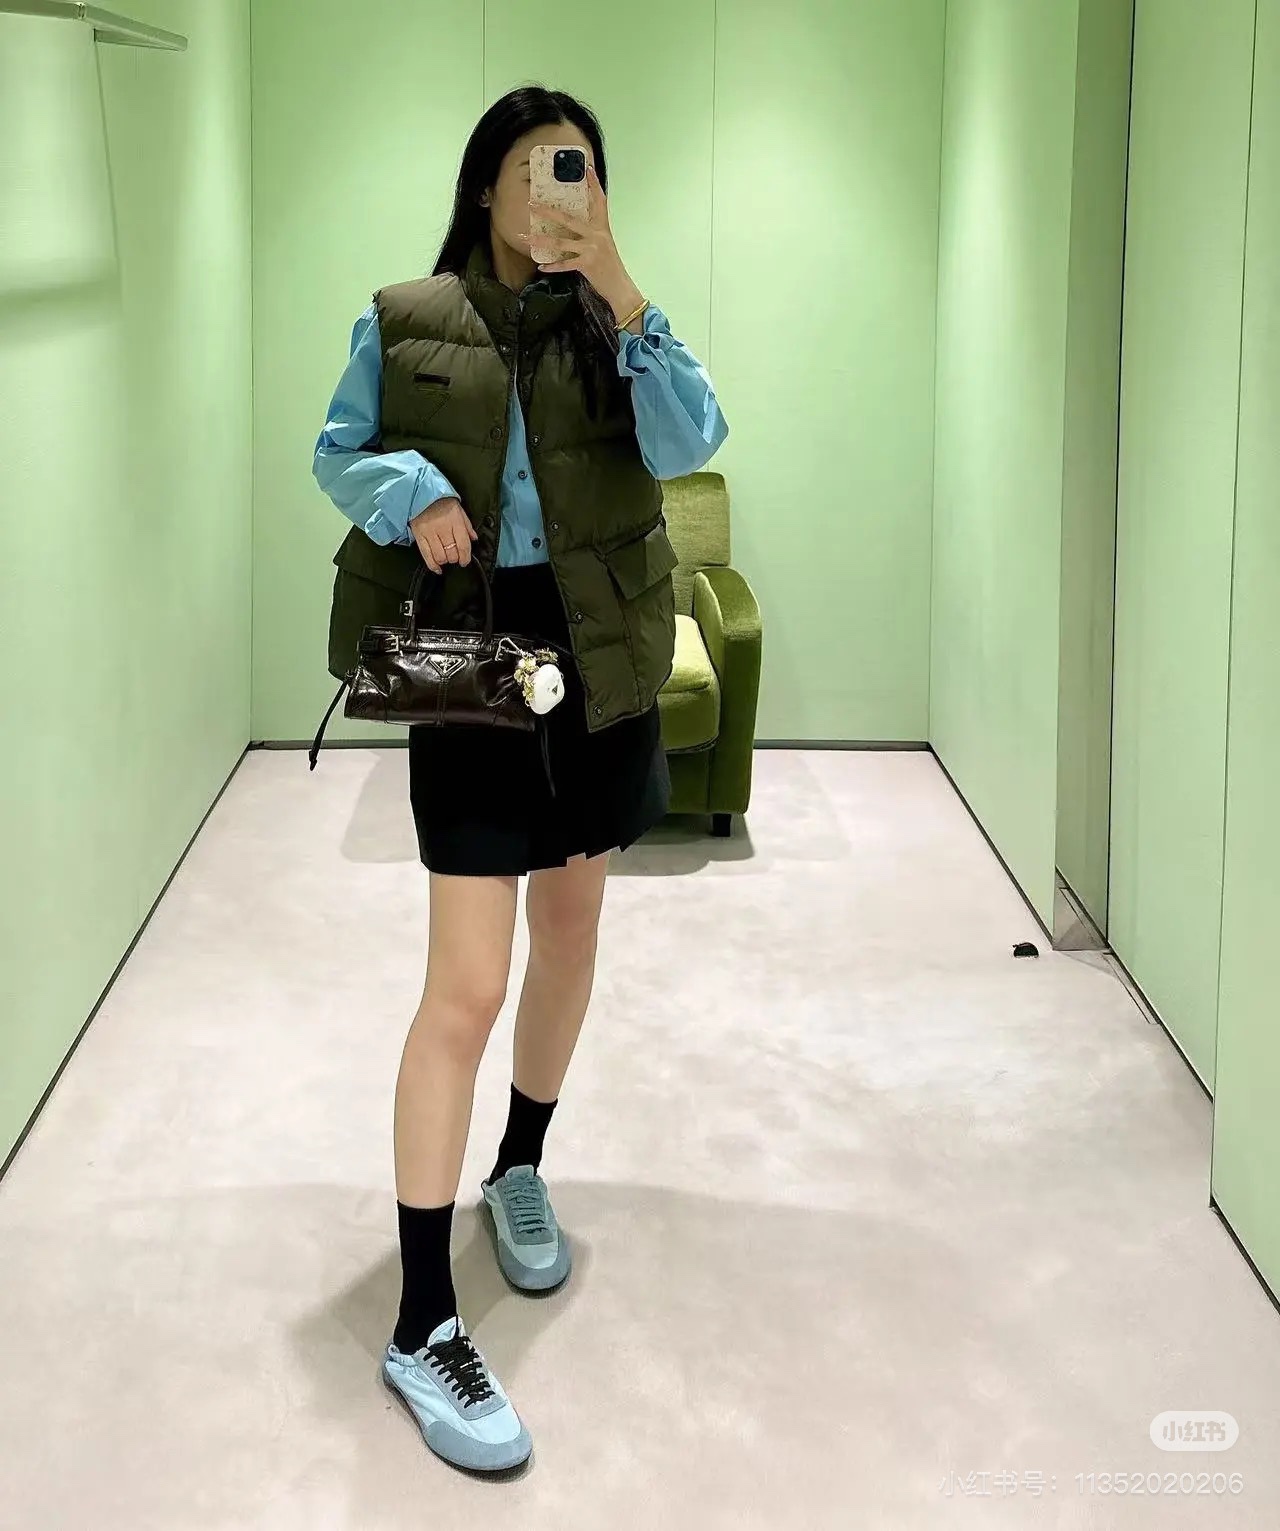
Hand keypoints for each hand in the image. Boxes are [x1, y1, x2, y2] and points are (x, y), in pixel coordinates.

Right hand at [409, 495, 475, 573]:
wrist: (421, 493)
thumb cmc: (442, 501)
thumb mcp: (459, 510)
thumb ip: (467, 525)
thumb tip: (474, 539)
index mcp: (455, 521)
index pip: (463, 545)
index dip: (465, 557)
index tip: (465, 561)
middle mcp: (443, 528)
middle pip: (451, 553)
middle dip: (455, 559)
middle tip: (455, 557)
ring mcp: (429, 533)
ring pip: (440, 557)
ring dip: (445, 561)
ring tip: (446, 558)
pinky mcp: (419, 536)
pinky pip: (426, 555)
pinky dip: (433, 565)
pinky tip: (438, 569)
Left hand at [524, 165, 644, 324]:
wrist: (620, 286)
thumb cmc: (610, 266)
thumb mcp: (604, 245)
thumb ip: (591, 234)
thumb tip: (571, 227)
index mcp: (602, 228)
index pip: (599, 201)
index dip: (594, 185)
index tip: (588, 169)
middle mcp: (596, 235)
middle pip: (568, 219)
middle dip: (548, 211)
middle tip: (531, 204)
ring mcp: (591, 249)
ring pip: (561, 242)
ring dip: (541, 240)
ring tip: (525, 237)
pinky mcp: (587, 265)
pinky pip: (565, 264)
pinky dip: (553, 266)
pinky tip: (541, 266)